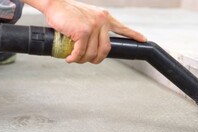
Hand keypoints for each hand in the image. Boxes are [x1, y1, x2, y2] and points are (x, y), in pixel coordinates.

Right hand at [23, 0, 146, 63]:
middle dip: (96, 59)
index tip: (143, 39)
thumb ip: (93, 28)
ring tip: (73, 58)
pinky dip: (74, 58)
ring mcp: (94, 26)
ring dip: (82, 59)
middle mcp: (102, 21)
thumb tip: (93, 46)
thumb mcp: (86, 17)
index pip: (122, 28)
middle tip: (85, 60)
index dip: (134, 35)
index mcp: (105, 17)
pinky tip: (69, 58)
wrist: (54, 4)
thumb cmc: (67, 12)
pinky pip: (81, 52)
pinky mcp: (83, 31)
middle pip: (105, 50)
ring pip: (92, 53)